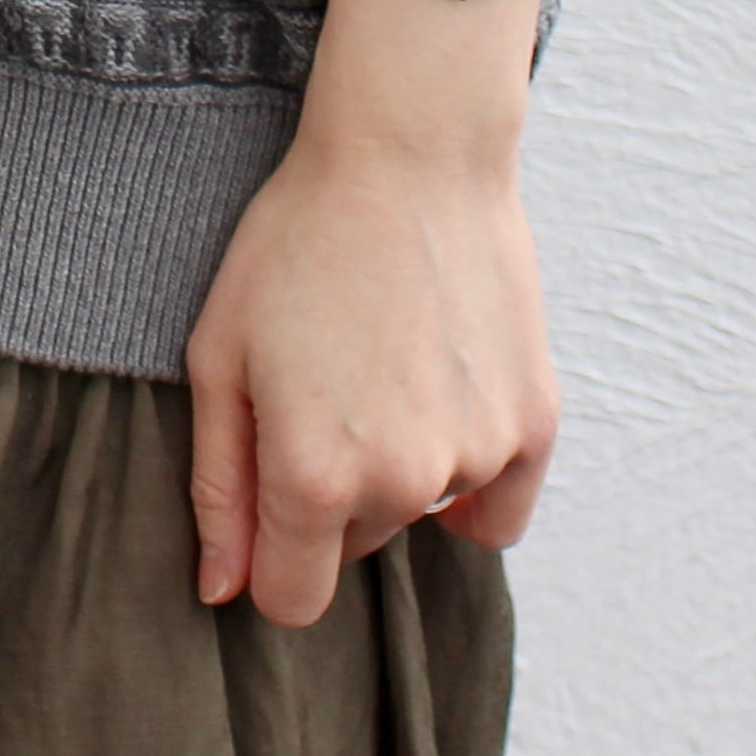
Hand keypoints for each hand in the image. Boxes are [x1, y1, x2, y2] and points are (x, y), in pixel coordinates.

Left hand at [182, 94, 559, 626]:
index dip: (270, 555)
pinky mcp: (535, 426)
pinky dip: (471, 475)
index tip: (271, 494)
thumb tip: (224, 591)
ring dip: (400, 466)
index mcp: (312, 476)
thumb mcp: (220, 354)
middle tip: (323, 384)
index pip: (290, 600)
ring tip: (382, 361)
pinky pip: (498, 509)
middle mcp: (402, 483)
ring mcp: (477, 456)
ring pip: (422, 516)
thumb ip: (220, 486)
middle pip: (354, 546)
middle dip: (331, 492)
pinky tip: (441, 396)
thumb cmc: (297, 243)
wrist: (408, 155)